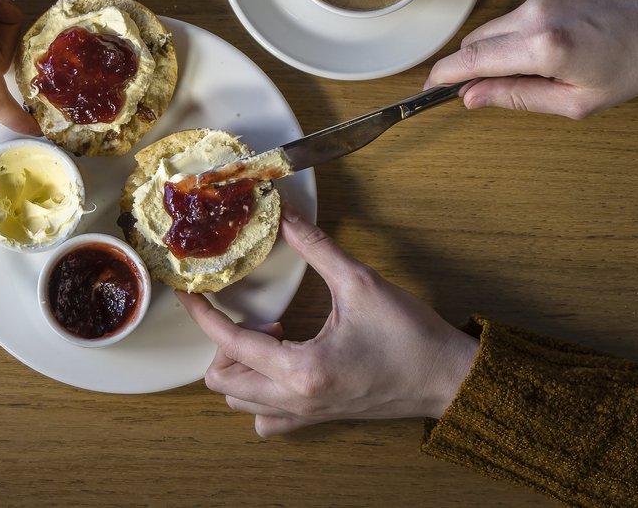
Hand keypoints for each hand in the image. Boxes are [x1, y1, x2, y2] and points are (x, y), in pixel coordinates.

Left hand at [178, 213, 478, 435]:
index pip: (231, 344)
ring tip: (270, 337)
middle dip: (223, 344)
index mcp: (302, 370)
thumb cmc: (411, 338)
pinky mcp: (318, 418)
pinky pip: (269, 419)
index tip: (190, 294)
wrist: (447, 379)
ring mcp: (306, 415)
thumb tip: (287, 217)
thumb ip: (317, 248)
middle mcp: (297, 400)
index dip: (203, 315)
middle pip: (224, 383)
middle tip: (251, 315)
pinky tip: (281, 364)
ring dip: (241, 369)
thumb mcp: (361, 283)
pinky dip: (260, 395)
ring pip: (241, 404)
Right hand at [426, 0, 637, 118]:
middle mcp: (537, 11)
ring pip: (503, 24)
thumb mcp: (579, 100)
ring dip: (511, 44)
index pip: (472, 60)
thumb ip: (518, 97)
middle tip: (493, 85)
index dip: (445, 75)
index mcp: (543, 47)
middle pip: (480, 39)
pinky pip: (526, 8)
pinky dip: (532, 26)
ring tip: (554, 60)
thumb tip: (473, 98)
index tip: (430, 86)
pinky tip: (567, 35)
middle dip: (477, 63)